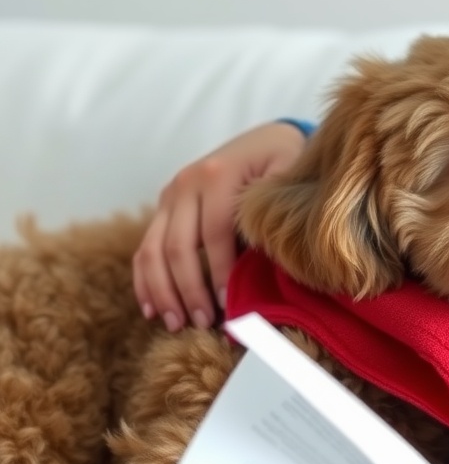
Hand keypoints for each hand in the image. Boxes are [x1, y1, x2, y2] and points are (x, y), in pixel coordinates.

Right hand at [133, 121, 307, 331]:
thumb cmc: (285, 162)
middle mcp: (186, 183)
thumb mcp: (288, 174)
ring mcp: (170, 194)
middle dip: (189, 290)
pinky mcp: (164, 206)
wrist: (268, 139)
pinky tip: (153, 309)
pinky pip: (146, 247)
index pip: (214, 235)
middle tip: (204, 323)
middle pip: (178, 247)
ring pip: (154, 250)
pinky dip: (145, 280)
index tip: (231, 307)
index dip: (220, 274)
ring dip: (162, 291)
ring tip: (178, 324)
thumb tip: (266, 256)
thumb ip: (274, 207)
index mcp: (217, 174)